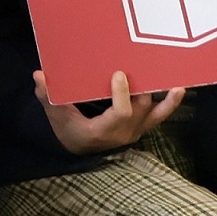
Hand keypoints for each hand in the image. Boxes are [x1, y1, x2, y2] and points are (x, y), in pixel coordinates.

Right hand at [36, 68, 185, 154]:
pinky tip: (177, 89)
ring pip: (155, 114)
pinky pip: (158, 116)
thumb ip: (48, 96)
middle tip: (143, 65)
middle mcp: (123, 133)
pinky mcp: (140, 128)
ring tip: (175, 82)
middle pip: (141, 109)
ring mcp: (134, 132)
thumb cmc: (67, 131)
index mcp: (103, 131)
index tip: (118, 74)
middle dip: (143, 88)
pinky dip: (169, 104)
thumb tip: (38, 75)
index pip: (121, 113)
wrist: (79, 150)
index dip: (122, 94)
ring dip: (165, 98)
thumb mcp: (55, 116)